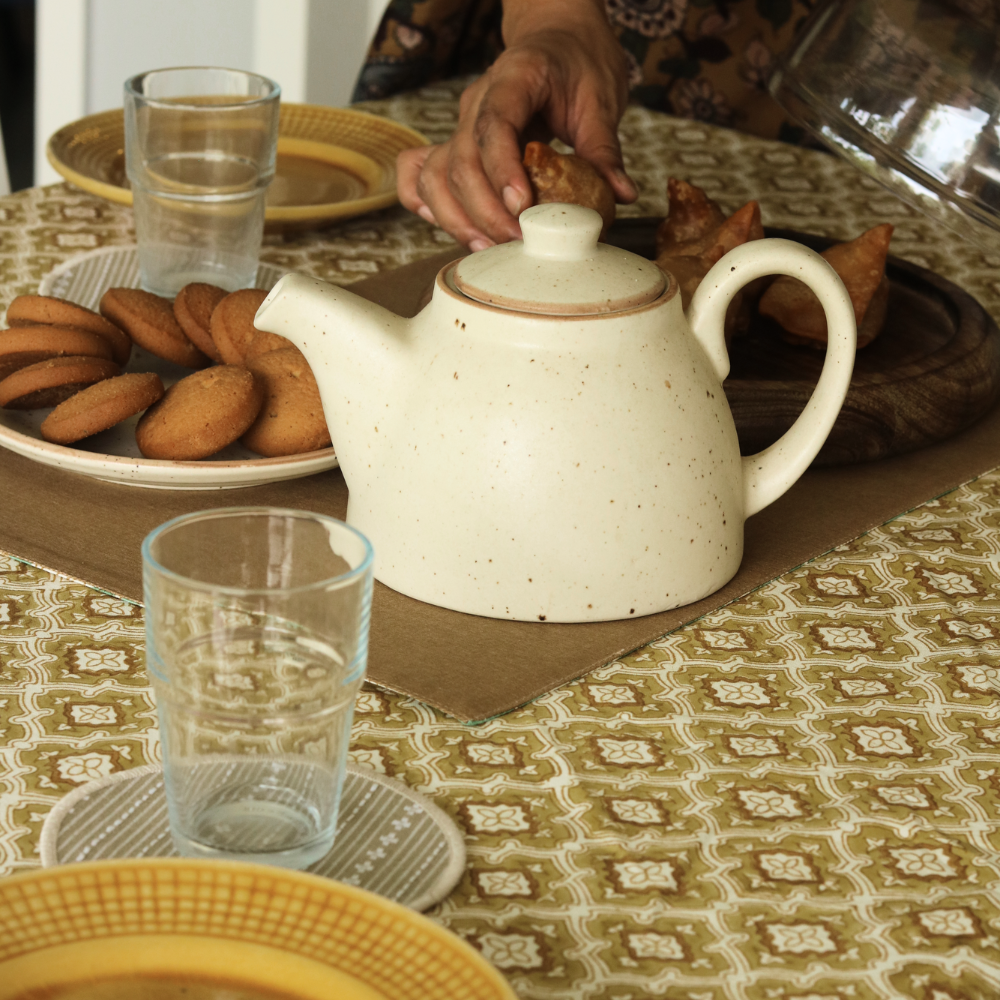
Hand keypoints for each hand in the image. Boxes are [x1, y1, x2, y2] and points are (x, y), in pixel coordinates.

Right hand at [397, 0, 636, 249]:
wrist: (556, 38)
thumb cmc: (577, 62)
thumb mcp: (600, 97)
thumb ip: (604, 149)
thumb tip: (620, 194)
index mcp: (514, 77)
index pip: (494, 125)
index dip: (501, 170)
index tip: (520, 206)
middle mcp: (477, 101)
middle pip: (459, 160)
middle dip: (484, 211)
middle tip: (516, 242)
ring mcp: (462, 124)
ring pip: (437, 174)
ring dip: (457, 218)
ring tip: (488, 248)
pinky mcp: (458, 145)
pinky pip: (424, 175)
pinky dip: (430, 206)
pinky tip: (454, 229)